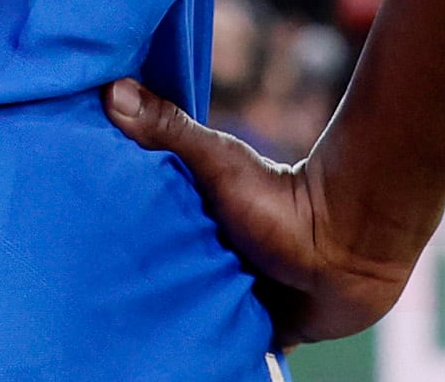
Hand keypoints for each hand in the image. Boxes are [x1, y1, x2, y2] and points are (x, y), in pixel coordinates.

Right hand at [104, 80, 419, 347]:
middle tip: (118, 301)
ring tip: (146, 339)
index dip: (125, 241)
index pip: (149, 235)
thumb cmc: (282, 203)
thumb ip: (169, 129)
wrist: (350, 249)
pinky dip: (219, 354)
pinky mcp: (265, 330)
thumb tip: (110, 89)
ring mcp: (240, 297)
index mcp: (196, 221)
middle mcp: (215, 258)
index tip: (93, 245)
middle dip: (151, 289)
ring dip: (184, 324)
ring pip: (199, 318)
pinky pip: (234, 351)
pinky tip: (194, 359)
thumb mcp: (217, 163)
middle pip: (170, 280)